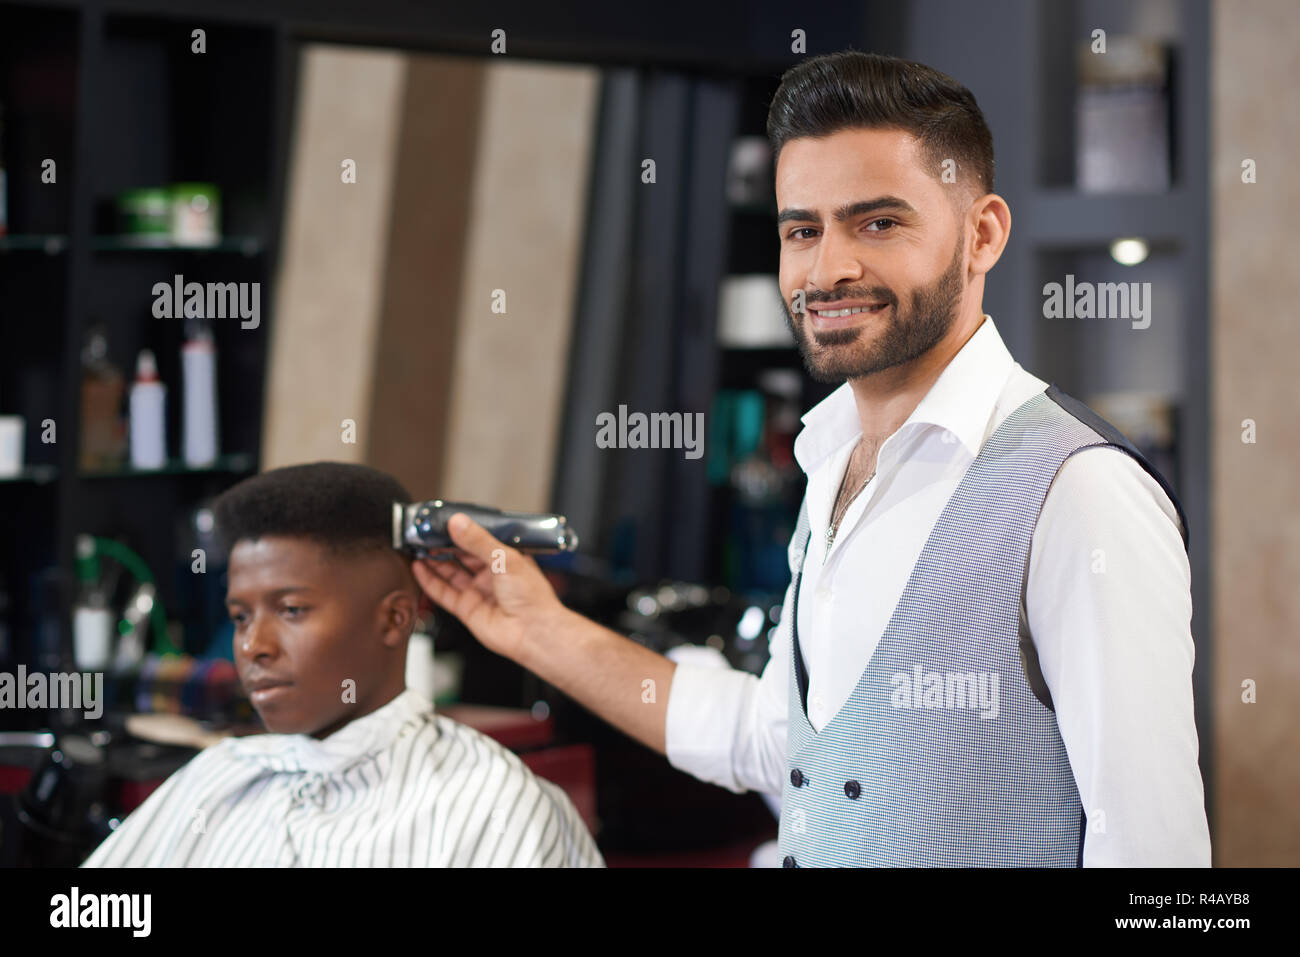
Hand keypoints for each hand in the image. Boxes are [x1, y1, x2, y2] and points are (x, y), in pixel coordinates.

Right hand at [411, 512, 566, 663]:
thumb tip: (458, 523)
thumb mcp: (506, 559)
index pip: (478, 541)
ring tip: (418, 547)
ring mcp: (478, 592)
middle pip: (461, 557)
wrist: (533, 632)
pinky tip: (419, 568)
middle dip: (443, 546)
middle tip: (426, 535)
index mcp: (505, 559)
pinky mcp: (467, 609)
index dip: (460, 532)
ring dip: (434, 561)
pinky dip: (429, 581)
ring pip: (450, 573)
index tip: (443, 523)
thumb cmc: (532, 598)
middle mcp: (491, 575)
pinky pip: (443, 593)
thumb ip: (479, 541)